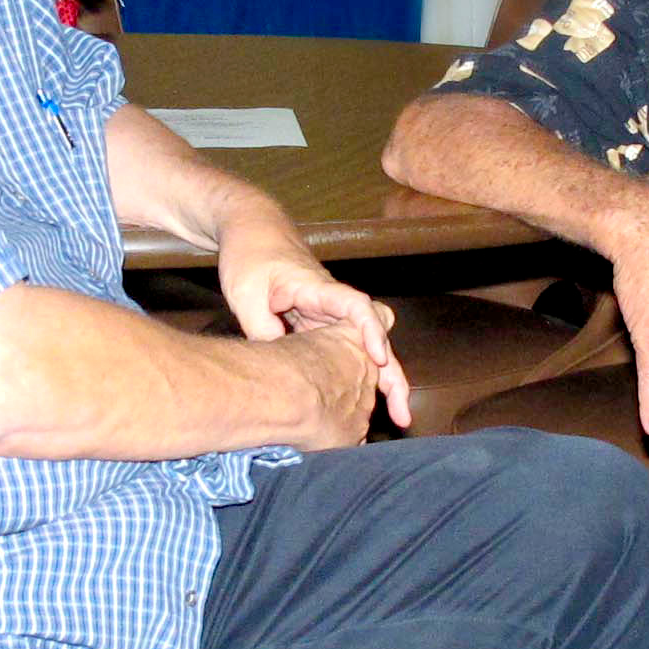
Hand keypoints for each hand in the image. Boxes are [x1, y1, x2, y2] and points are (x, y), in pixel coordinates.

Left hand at [220, 224, 410, 429]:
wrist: (253, 230)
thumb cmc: (250, 256)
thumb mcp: (245, 293)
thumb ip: (263, 331)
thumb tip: (283, 371)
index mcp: (320, 289)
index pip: (357, 307)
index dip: (371, 332)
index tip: (379, 358)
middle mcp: (334, 304)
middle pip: (378, 336)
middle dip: (393, 374)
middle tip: (403, 415)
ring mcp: (330, 317)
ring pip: (366, 348)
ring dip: (383, 381)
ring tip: (396, 418)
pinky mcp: (321, 326)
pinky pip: (347, 352)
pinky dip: (358, 376)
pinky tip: (357, 406)